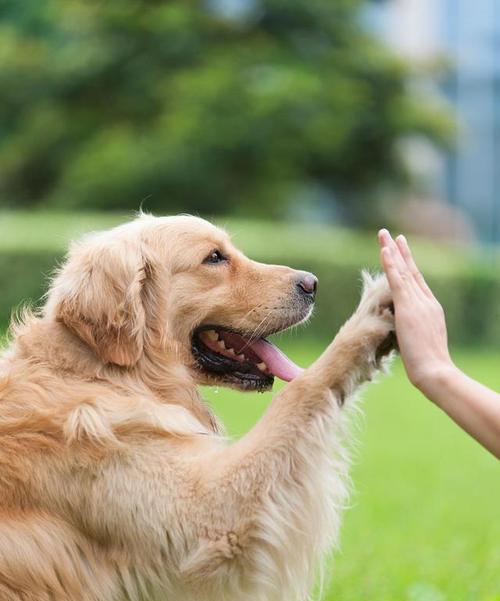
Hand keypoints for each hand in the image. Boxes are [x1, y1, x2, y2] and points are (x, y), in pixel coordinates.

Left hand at [377, 229, 453, 392]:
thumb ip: (415, 331)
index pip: (418, 283)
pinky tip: (384, 251)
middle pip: (411, 271)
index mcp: (431, 309)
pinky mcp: (408, 307)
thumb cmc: (429, 365)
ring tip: (384, 235)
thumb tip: (406, 331)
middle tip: (393, 235)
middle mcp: (426, 302)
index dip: (409, 266)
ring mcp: (418, 303)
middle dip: (401, 252)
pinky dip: (391, 264)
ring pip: (403, 271)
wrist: (435, 371)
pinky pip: (397, 280)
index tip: (402, 252)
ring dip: (392, 251)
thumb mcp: (422, 342)